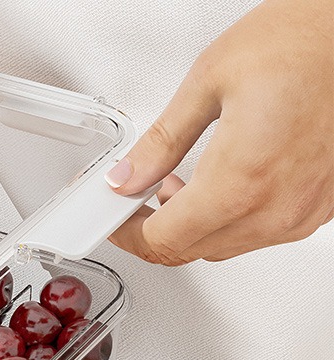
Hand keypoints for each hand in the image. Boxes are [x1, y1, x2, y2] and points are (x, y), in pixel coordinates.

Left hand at [106, 0, 333, 264]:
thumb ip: (160, 142)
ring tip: (177, 187)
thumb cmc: (306, 40)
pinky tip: (221, 188)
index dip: (128, 233)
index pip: (162, 240)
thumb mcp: (209, 81)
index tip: (115, 219)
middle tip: (136, 200)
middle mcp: (274, 210)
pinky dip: (227, 221)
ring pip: (221, 248)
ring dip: (190, 228)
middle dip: (153, 230)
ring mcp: (300, 215)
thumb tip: (126, 177)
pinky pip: (257, 235)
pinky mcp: (318, 209)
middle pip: (189, 251)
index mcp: (240, 182)